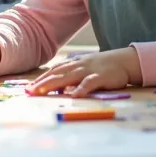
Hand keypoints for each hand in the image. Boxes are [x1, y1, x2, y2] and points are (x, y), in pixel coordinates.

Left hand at [26, 48, 140, 97]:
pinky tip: (73, 96)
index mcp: (75, 64)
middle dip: (42, 83)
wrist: (126, 60)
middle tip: (29, 91)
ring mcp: (89, 70)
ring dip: (53, 84)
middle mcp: (79, 65)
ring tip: (41, 92)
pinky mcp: (101, 77)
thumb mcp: (87, 70)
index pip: (54, 70)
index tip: (29, 87)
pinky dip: (81, 89)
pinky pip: (89, 83)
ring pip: (68, 77)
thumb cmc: (105, 68)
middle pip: (57, 73)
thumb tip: (60, 90)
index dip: (41, 78)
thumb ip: (74, 78)